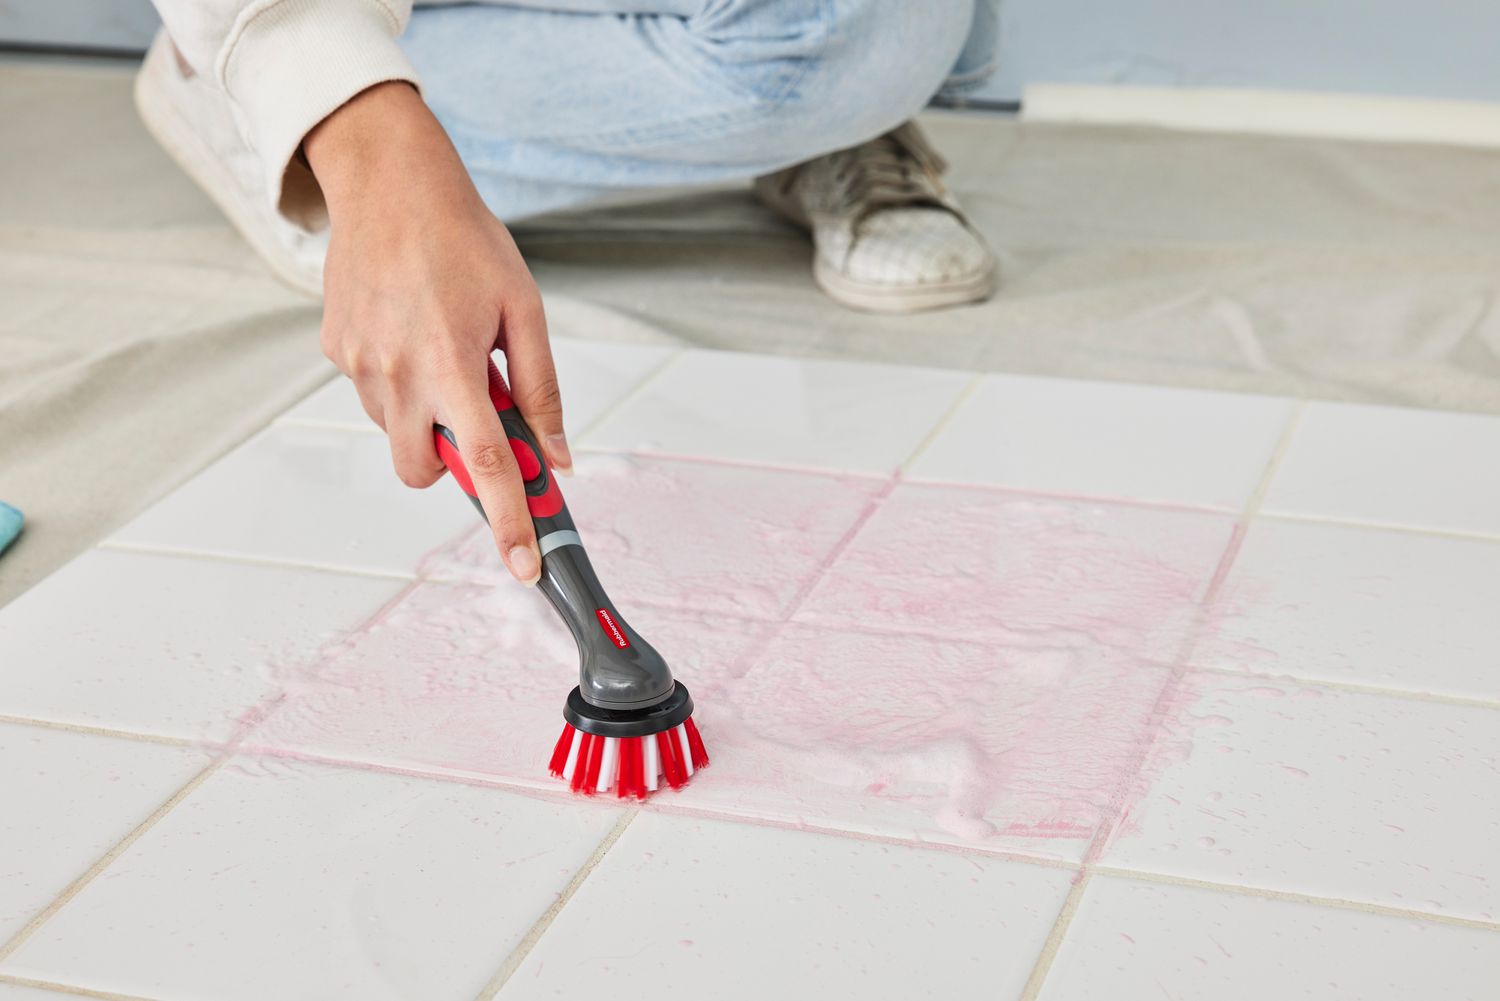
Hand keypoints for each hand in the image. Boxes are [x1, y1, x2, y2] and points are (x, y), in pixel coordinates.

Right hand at [305, 82, 570, 584]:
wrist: (390, 182)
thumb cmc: (464, 239)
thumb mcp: (525, 309)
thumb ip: (541, 389)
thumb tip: (558, 454)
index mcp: (451, 365)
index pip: (486, 467)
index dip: (509, 522)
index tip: (524, 565)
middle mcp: (395, 374)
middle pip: (423, 472)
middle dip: (452, 464)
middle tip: (475, 415)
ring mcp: (357, 365)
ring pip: (396, 433)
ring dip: (426, 414)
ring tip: (443, 346)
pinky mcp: (334, 350)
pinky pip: (373, 396)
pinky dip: (399, 384)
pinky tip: (411, 331)